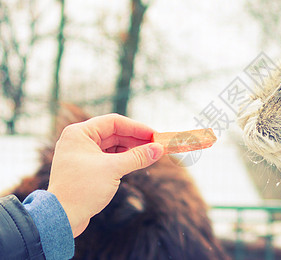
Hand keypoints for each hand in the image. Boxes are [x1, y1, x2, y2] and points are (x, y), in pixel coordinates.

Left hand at [47, 114, 162, 237]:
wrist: (61, 219)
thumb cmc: (82, 189)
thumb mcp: (113, 169)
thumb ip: (138, 157)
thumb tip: (159, 149)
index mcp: (79, 133)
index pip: (114, 122)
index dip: (137, 128)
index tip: (155, 135)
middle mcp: (79, 140)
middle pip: (114, 133)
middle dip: (136, 139)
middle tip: (156, 145)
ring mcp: (82, 154)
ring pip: (113, 146)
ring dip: (132, 150)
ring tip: (150, 154)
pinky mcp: (86, 168)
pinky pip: (109, 158)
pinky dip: (124, 159)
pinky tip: (138, 162)